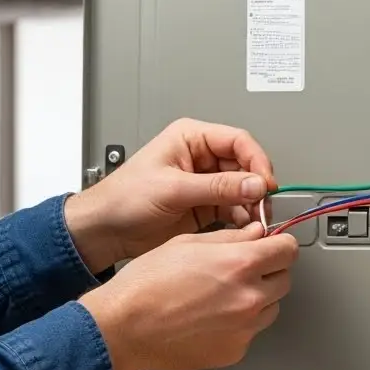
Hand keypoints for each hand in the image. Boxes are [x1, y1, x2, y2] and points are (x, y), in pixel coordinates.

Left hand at [65, 118, 276, 272]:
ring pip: (244, 188)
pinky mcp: (206, 206)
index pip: (238, 141)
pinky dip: (244, 218)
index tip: (265, 183)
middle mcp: (202, 158)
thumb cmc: (122, 199)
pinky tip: (245, 227)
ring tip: (255, 220)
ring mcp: (205, 183)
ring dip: (253, 204)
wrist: (104, 231)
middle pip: (246, 165)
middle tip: (262, 205)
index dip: (256, 160)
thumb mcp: (173, 189)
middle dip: (256, 186)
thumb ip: (218, 187)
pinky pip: (235, 207)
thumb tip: (255, 184)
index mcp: (191, 138)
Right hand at [78, 224, 298, 369]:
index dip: (279, 245)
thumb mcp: (187, 243)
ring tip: (221, 296)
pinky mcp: (235, 351)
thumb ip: (231, 238)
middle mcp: (249, 298)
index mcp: (240, 265)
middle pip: (284, 279)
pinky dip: (239, 324)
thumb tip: (256, 234)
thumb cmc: (145, 286)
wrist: (122, 328)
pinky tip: (211, 318)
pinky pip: (250, 332)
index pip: (289, 250)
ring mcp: (245, 328)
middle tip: (241, 271)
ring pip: (271, 307)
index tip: (273, 247)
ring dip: (257, 299)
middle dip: (268, 271)